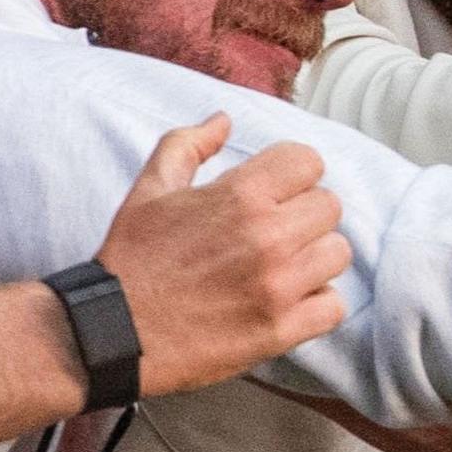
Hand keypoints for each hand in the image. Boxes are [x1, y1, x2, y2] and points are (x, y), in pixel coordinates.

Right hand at [96, 116, 353, 393]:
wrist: (114, 330)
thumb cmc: (132, 259)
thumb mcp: (150, 190)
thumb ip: (188, 145)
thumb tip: (222, 121)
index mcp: (240, 195)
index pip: (308, 162)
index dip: (293, 174)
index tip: (277, 191)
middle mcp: (267, 237)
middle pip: (329, 206)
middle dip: (304, 214)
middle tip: (277, 231)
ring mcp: (278, 286)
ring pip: (337, 253)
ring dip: (314, 257)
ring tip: (285, 266)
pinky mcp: (280, 330)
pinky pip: (333, 306)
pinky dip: (317, 303)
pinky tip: (289, 300)